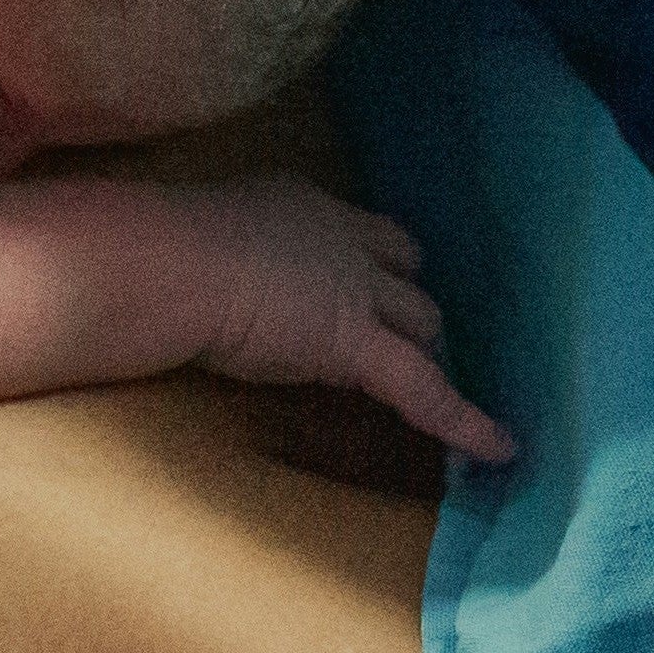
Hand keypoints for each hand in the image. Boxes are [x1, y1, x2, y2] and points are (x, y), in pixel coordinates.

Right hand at [172, 174, 515, 463]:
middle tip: (400, 343)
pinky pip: (426, 389)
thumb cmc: (155, 251)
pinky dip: (464, 420)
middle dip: (408, 307)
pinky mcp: (358, 345)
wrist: (168, 264)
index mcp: (300, 205)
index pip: (364, 232)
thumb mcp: (194, 235)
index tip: (371, 283)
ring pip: (421, 322)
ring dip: (426, 352)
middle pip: (404, 274)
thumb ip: (215, 254)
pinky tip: (498, 447)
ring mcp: (356, 290)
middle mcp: (341, 239)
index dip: (377, 262)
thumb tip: (192, 282)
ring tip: (431, 389)